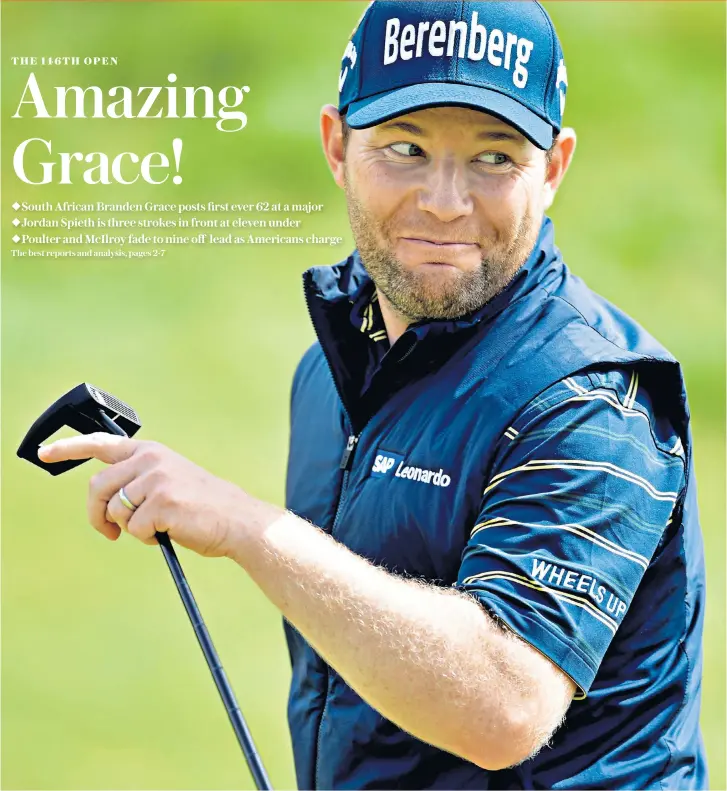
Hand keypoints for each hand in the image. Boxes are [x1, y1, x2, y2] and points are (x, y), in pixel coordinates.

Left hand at [38, 433, 247, 556]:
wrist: (237, 520)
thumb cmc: (203, 506)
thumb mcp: (170, 479)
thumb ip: (139, 479)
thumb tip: (104, 500)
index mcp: (152, 451)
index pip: (102, 444)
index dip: (68, 448)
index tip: (45, 453)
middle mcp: (152, 460)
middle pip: (97, 487)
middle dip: (96, 514)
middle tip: (109, 532)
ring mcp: (157, 480)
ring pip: (115, 511)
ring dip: (129, 528)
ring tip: (154, 529)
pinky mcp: (162, 504)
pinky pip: (133, 529)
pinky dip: (146, 539)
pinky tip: (168, 532)